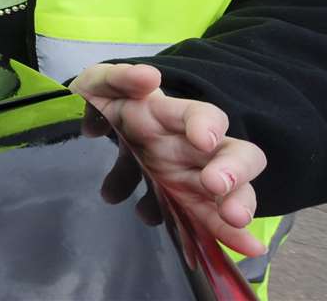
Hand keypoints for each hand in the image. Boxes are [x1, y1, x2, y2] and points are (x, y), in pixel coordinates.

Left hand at [70, 62, 266, 257]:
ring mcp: (186, 178)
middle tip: (216, 187)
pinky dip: (206, 236)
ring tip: (229, 229)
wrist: (90, 130)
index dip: (207, 125)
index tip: (202, 140)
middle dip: (235, 173)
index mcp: (171, 116)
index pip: (204, 115)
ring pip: (226, 196)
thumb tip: (148, 77)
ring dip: (226, 213)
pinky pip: (197, 221)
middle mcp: (189, 149)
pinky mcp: (176, 203)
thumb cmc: (106, 103)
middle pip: (236, 157)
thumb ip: (119, 78)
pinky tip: (197, 250)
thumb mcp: (101, 84)